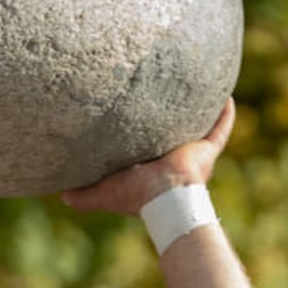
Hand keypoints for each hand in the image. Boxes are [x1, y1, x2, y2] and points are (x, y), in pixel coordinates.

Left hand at [60, 97, 235, 215]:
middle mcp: (174, 160)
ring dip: (201, 114)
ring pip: (199, 130)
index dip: (145, 138)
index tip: (143, 121)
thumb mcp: (106, 193)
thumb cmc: (137, 196)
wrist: (166, 199)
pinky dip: (225, 115)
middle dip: (174, 121)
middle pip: (174, 136)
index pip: (149, 150)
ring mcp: (193, 155)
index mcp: (154, 169)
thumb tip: (61, 195)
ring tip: (199, 89)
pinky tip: (226, 96)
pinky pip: (220, 129)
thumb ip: (85, 195)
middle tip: (169, 96)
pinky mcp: (206, 150)